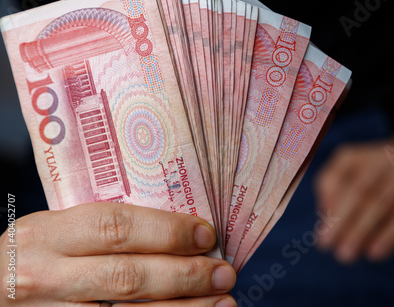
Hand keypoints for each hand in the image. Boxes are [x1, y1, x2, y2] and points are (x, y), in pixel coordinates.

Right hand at [0, 202, 236, 305]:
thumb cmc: (36, 256)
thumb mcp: (57, 231)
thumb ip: (104, 230)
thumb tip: (178, 232)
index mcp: (48, 234)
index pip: (117, 227)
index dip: (168, 231)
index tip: (206, 235)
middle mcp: (46, 277)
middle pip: (128, 277)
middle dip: (185, 275)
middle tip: (223, 272)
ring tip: (223, 302)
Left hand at [314, 141, 393, 262]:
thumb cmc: (378, 165)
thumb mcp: (350, 161)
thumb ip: (331, 180)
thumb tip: (325, 210)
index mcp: (378, 156)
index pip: (356, 187)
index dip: (339, 215)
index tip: (325, 241)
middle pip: (380, 199)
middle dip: (359, 229)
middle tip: (344, 255)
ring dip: (391, 234)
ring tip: (372, 255)